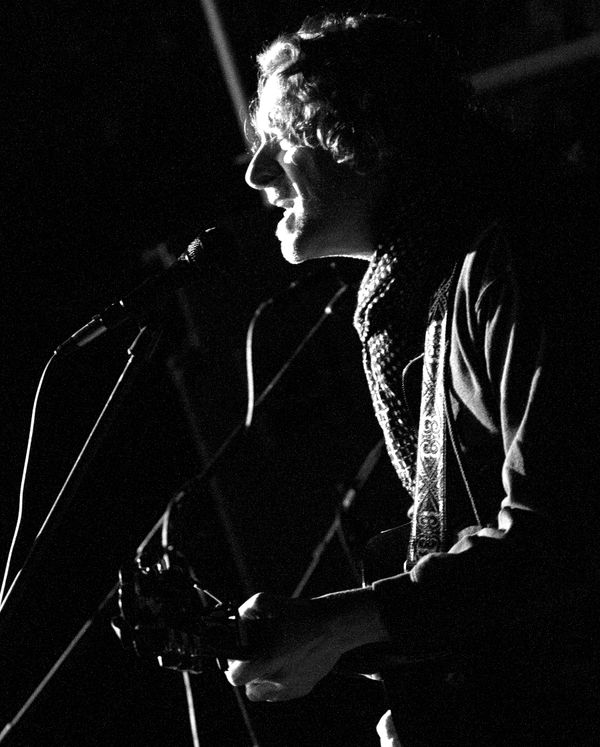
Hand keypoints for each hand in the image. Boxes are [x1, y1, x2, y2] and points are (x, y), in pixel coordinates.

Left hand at [225, 588, 388, 701]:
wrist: (334, 625)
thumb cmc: (302, 613)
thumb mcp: (268, 601)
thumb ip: (247, 610)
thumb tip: (238, 618)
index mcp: (268, 660)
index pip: (236, 677)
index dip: (233, 667)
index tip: (238, 658)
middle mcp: (278, 679)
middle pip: (249, 687)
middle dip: (250, 673)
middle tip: (256, 656)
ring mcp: (292, 687)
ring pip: (265, 694)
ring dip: (263, 681)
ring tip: (272, 660)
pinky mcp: (304, 688)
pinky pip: (283, 693)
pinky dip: (280, 682)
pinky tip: (287, 662)